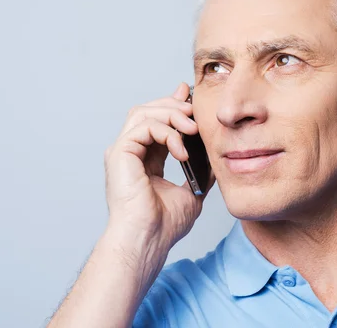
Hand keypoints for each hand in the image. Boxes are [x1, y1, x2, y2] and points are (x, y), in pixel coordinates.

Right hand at [104, 82, 213, 252]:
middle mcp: (130, 152)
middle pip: (148, 110)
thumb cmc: (165, 225)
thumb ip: (200, 170)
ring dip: (172, 114)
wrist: (148, 240)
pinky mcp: (120, 152)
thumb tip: (216, 155)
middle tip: (196, 111)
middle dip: (174, 105)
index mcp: (144, 159)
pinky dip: (166, 132)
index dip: (174, 106)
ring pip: (144, 112)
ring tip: (192, 128)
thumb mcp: (192, 191)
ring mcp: (122, 151)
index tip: (192, 97)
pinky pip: (144, 126)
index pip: (157, 122)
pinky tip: (181, 150)